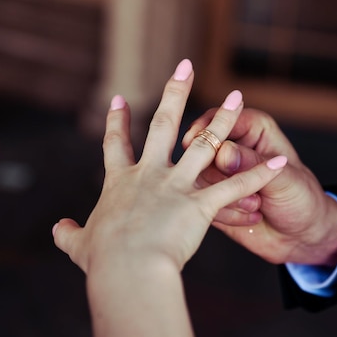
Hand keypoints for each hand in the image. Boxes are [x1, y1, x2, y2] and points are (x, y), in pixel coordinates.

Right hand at [52, 60, 287, 274]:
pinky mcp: (200, 205)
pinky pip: (235, 186)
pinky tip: (279, 162)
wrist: (125, 270)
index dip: (116, 121)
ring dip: (225, 119)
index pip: (116, 143)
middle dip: (175, 92)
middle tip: (185, 66)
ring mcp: (177, 186)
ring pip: (206, 143)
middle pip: (163, 123)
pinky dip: (259, 175)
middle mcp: (150, 174)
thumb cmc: (102, 261)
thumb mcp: (80, 245)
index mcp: (121, 182)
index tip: (117, 98)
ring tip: (239, 95)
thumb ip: (69, 234)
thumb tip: (56, 230)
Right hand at [182, 108, 336, 265]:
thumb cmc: (301, 198)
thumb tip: (223, 152)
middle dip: (218, 172)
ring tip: (255, 205)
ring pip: (197, 176)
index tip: (197, 145)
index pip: (222, 118)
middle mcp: (233, 148)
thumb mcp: (286, 179)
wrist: (300, 235)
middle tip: (243, 189)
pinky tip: (248, 217)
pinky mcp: (212, 197)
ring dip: (224, 194)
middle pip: (202, 147)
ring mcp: (219, 174)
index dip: (208, 130)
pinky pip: (200, 201)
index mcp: (253, 129)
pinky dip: (222, 212)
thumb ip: (254, 164)